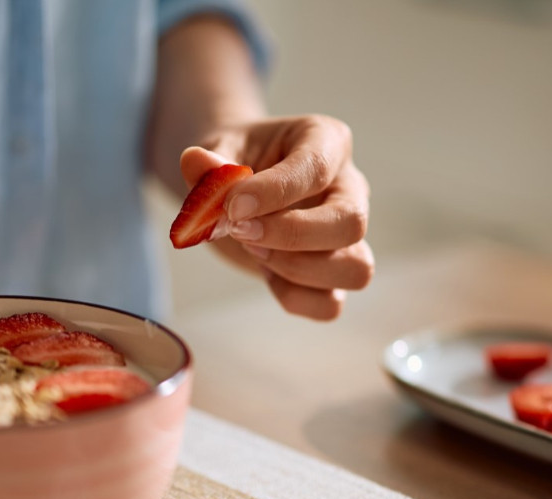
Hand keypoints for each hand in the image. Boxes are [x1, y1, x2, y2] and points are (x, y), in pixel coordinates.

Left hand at [181, 114, 372, 320]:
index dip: (275, 192)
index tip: (233, 207)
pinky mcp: (333, 273)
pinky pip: (331, 304)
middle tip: (241, 231)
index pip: (317, 168)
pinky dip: (295, 298)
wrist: (236, 187)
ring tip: (254, 249)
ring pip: (355, 268)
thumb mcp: (217, 151)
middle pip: (351, 223)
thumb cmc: (235, 161)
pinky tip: (267, 274)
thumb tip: (196, 162)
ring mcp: (346, 236)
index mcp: (327, 141)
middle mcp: (349, 188)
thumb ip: (210, 162)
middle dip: (293, 235)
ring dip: (298, 269)